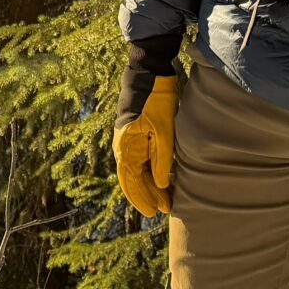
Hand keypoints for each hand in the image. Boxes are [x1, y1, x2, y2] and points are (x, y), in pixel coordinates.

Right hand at [115, 74, 180, 218]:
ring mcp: (128, 142)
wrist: (149, 76)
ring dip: (149, 185)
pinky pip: (140, 160)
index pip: (132, 182)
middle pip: (133, 180)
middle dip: (148, 196)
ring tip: (164, 198)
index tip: (154, 212)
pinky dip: (149, 172)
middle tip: (164, 209)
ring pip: (137, 171)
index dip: (143, 199)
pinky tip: (160, 179)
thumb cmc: (155, 101)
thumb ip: (162, 159)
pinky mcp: (136, 136)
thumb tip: (162, 185)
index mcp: (126, 149)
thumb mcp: (163, 131)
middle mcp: (123, 148)